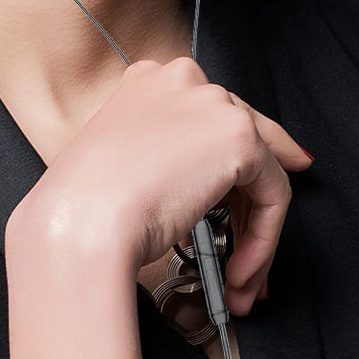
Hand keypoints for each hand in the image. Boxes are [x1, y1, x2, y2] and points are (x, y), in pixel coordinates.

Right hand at [20, 56, 312, 315]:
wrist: (85, 219)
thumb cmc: (85, 203)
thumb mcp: (124, 163)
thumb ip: (165, 156)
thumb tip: (204, 184)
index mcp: (148, 80)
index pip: (207, 115)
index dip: (232, 160)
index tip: (249, 190)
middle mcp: (184, 79)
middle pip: (241, 138)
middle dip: (248, 206)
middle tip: (243, 255)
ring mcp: (213, 103)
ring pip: (261, 171)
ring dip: (254, 235)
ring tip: (237, 279)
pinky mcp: (240, 137)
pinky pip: (273, 195)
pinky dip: (263, 241)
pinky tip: (238, 273)